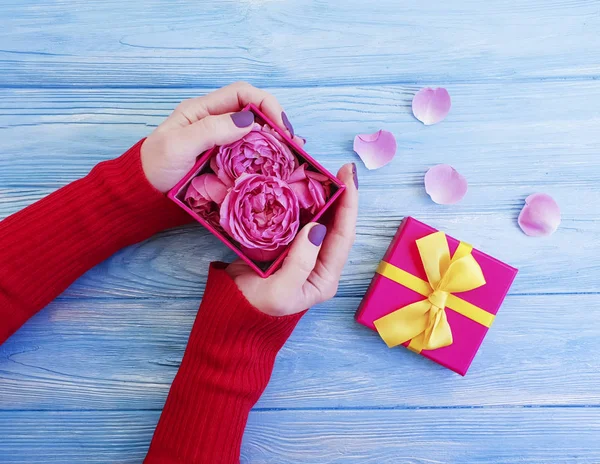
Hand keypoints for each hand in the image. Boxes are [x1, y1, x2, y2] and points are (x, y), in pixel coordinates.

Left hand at [141, 82, 303, 191]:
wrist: (144, 194)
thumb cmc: (156, 167)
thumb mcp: (178, 145)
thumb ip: (210, 130)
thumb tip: (248, 121)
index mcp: (204, 110)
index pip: (242, 94)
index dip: (266, 104)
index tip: (281, 126)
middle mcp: (216, 122)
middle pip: (254, 113)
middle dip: (277, 124)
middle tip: (294, 144)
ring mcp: (221, 143)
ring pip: (256, 135)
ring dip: (276, 142)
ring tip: (292, 156)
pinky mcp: (225, 162)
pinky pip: (250, 155)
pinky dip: (267, 158)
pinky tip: (278, 167)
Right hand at [227, 163, 358, 315]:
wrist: (231, 312)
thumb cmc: (257, 307)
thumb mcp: (282, 290)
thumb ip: (300, 261)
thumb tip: (317, 227)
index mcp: (325, 276)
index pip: (344, 236)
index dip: (349, 205)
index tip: (348, 177)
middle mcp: (319, 263)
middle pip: (336, 224)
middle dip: (341, 196)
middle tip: (340, 168)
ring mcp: (302, 252)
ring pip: (318, 218)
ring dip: (322, 196)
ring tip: (323, 171)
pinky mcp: (285, 244)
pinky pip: (297, 219)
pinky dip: (300, 201)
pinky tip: (298, 185)